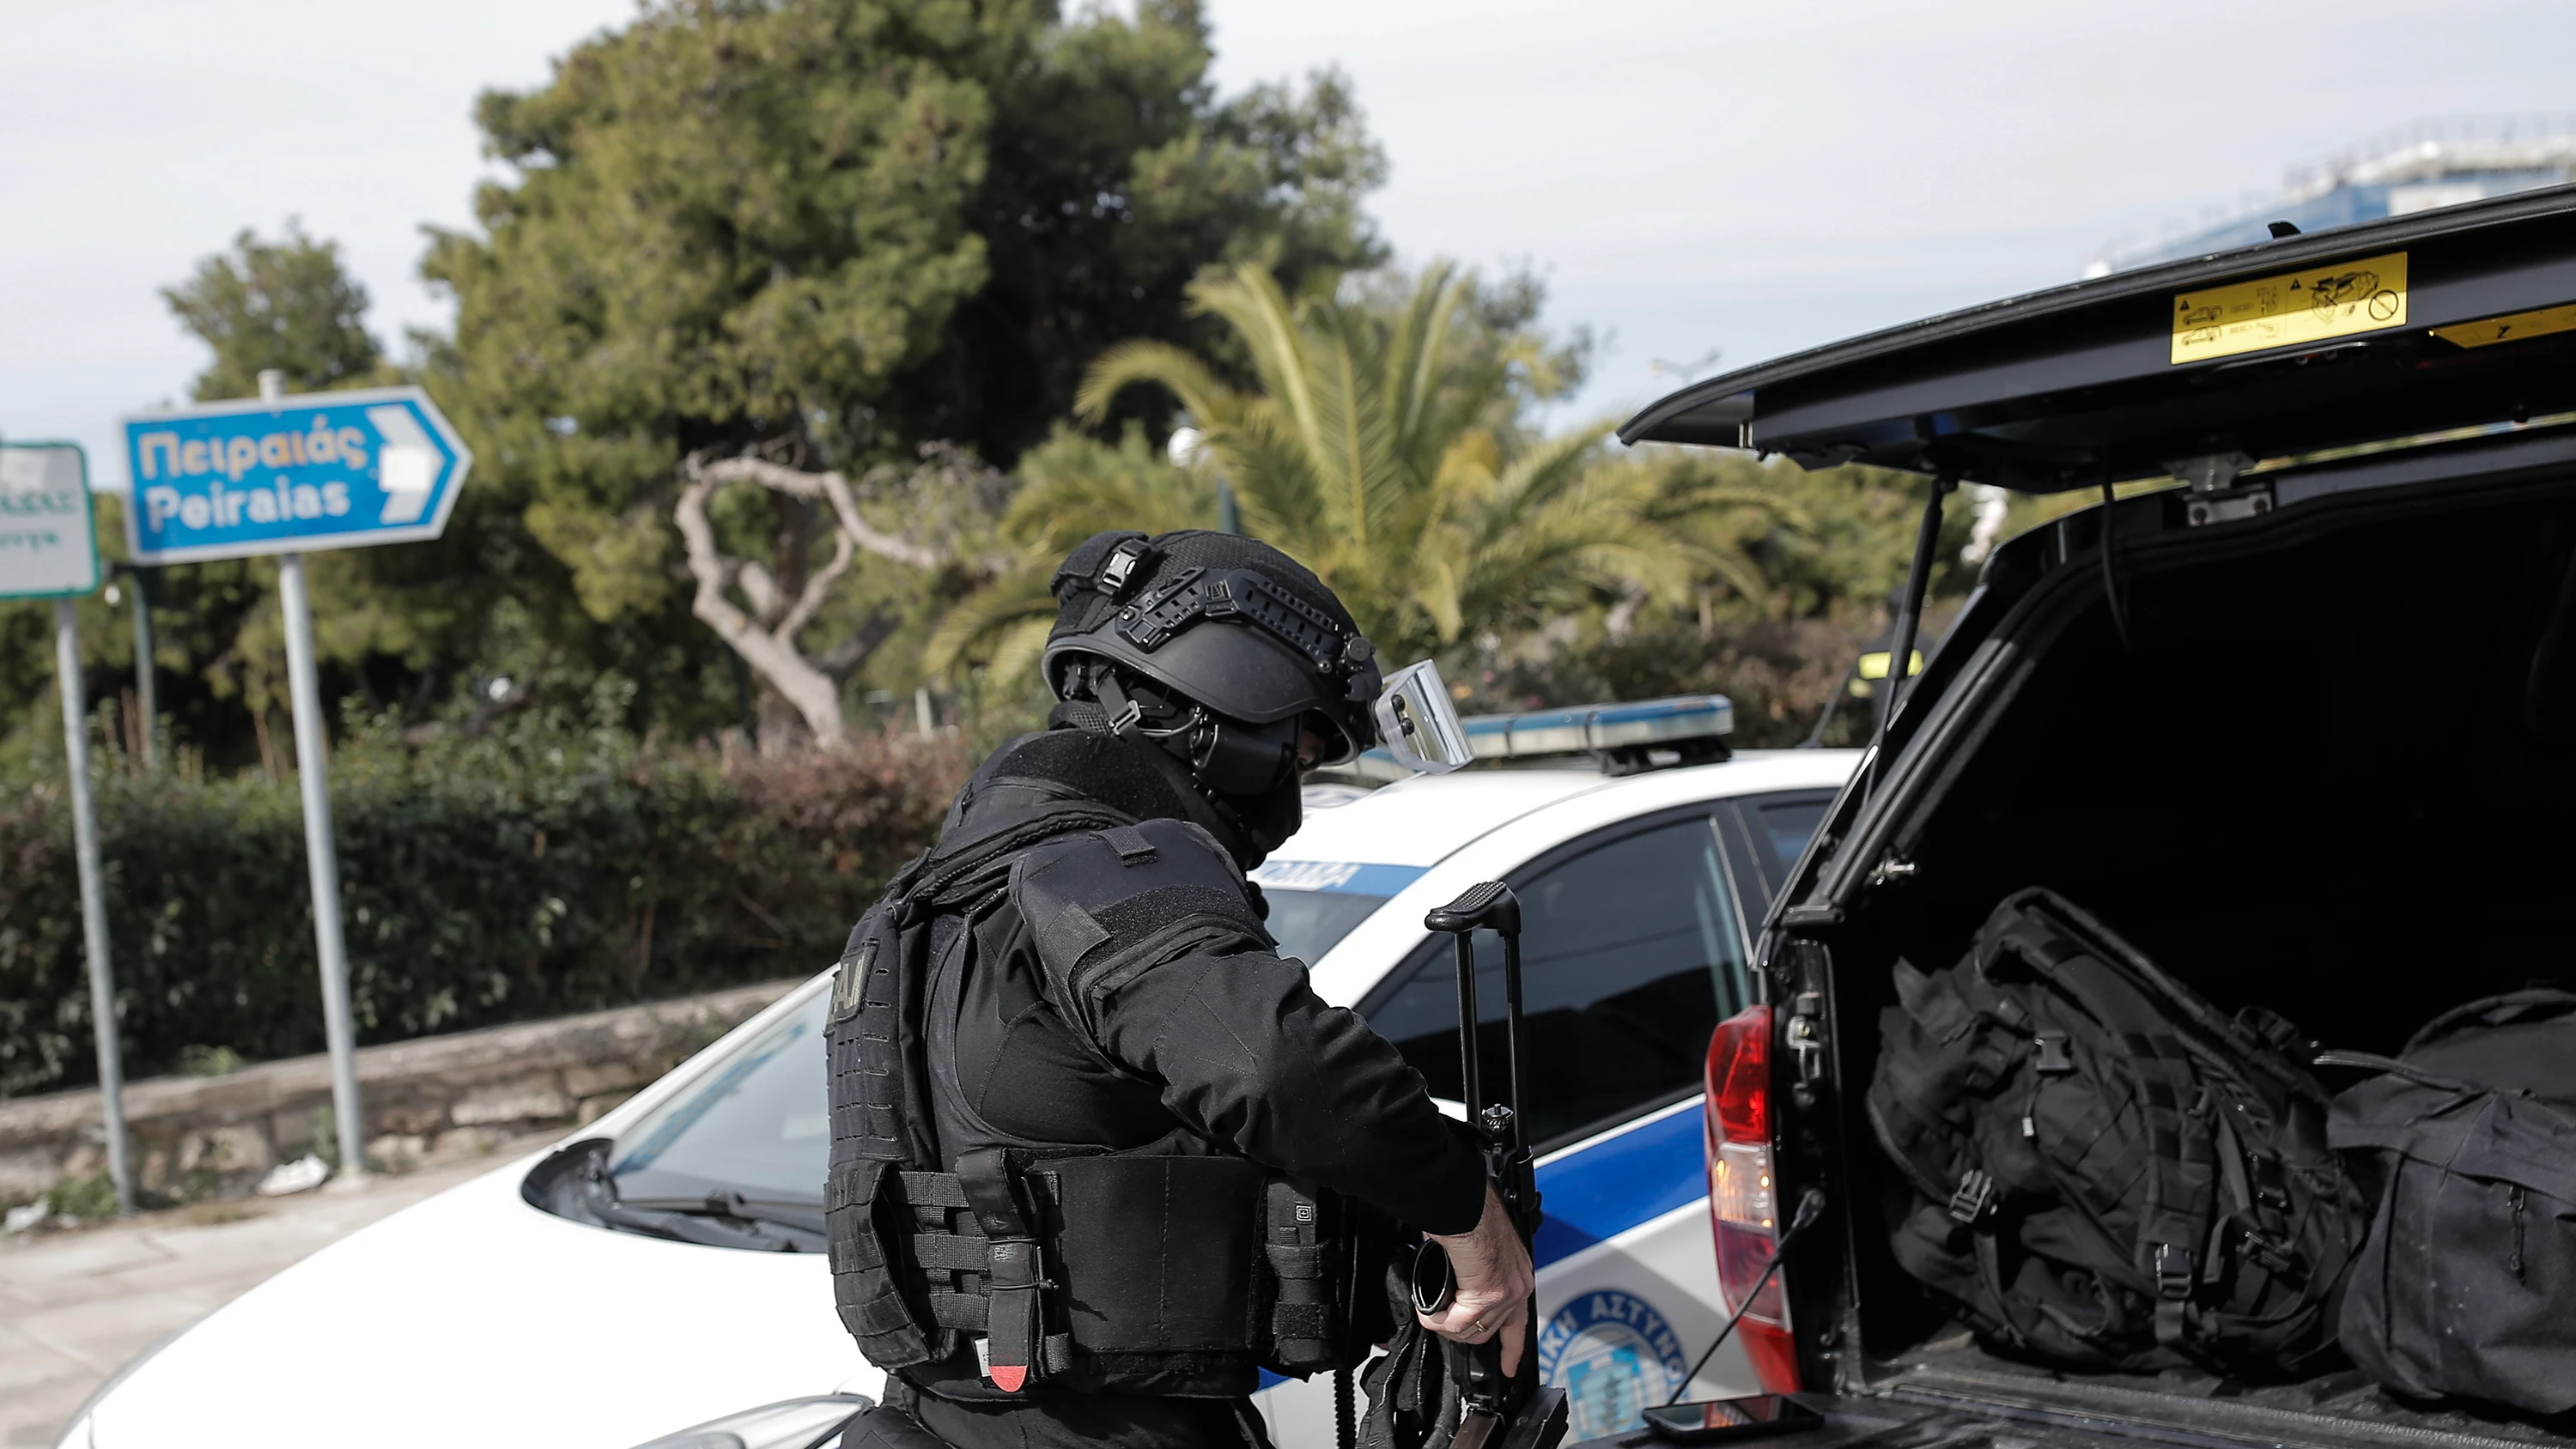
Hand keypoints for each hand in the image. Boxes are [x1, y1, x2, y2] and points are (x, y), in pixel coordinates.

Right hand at [1417, 1184, 1535, 1374]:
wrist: (1462, 1205)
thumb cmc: (1465, 1215)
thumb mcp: (1476, 1249)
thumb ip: (1471, 1272)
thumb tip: (1452, 1284)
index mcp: (1517, 1273)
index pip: (1519, 1321)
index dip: (1511, 1348)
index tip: (1507, 1366)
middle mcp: (1518, 1284)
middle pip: (1491, 1330)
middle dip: (1463, 1334)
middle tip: (1440, 1325)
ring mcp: (1506, 1293)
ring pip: (1472, 1330)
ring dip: (1446, 1325)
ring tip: (1430, 1311)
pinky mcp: (1487, 1296)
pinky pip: (1457, 1322)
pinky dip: (1437, 1319)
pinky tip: (1427, 1310)